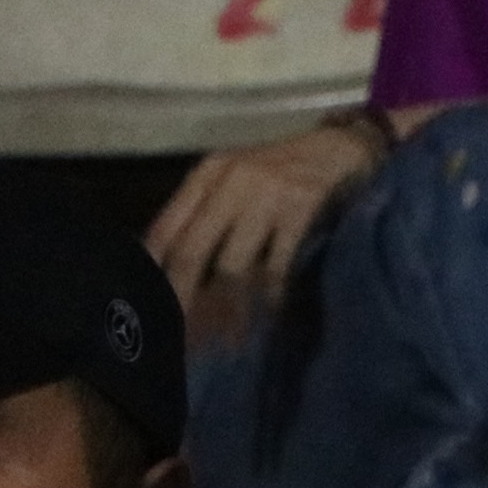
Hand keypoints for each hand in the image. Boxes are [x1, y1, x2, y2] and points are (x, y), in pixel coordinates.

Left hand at [147, 117, 387, 336]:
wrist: (339, 147)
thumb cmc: (282, 170)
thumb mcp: (235, 180)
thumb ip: (206, 211)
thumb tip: (173, 267)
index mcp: (207, 175)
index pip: (166, 228)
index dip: (153, 272)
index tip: (148, 307)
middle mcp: (230, 182)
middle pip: (192, 251)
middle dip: (182, 298)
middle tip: (180, 337)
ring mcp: (265, 196)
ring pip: (233, 265)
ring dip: (229, 308)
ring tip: (229, 340)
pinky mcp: (299, 210)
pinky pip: (277, 265)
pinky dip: (270, 295)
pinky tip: (268, 315)